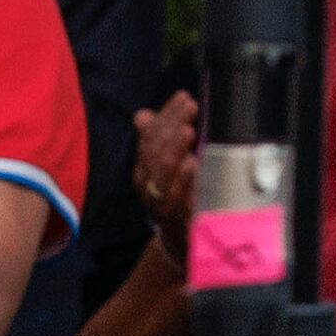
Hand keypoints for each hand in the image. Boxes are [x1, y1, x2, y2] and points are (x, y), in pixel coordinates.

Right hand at [132, 91, 199, 242]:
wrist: (181, 238)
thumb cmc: (175, 194)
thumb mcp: (167, 166)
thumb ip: (158, 140)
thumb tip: (143, 115)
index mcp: (143, 169)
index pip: (150, 137)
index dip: (166, 116)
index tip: (184, 96)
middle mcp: (147, 185)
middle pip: (155, 152)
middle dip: (172, 127)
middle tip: (190, 107)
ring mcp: (160, 202)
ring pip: (162, 173)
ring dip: (175, 149)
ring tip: (188, 130)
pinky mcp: (176, 218)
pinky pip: (177, 198)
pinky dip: (183, 180)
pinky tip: (192, 164)